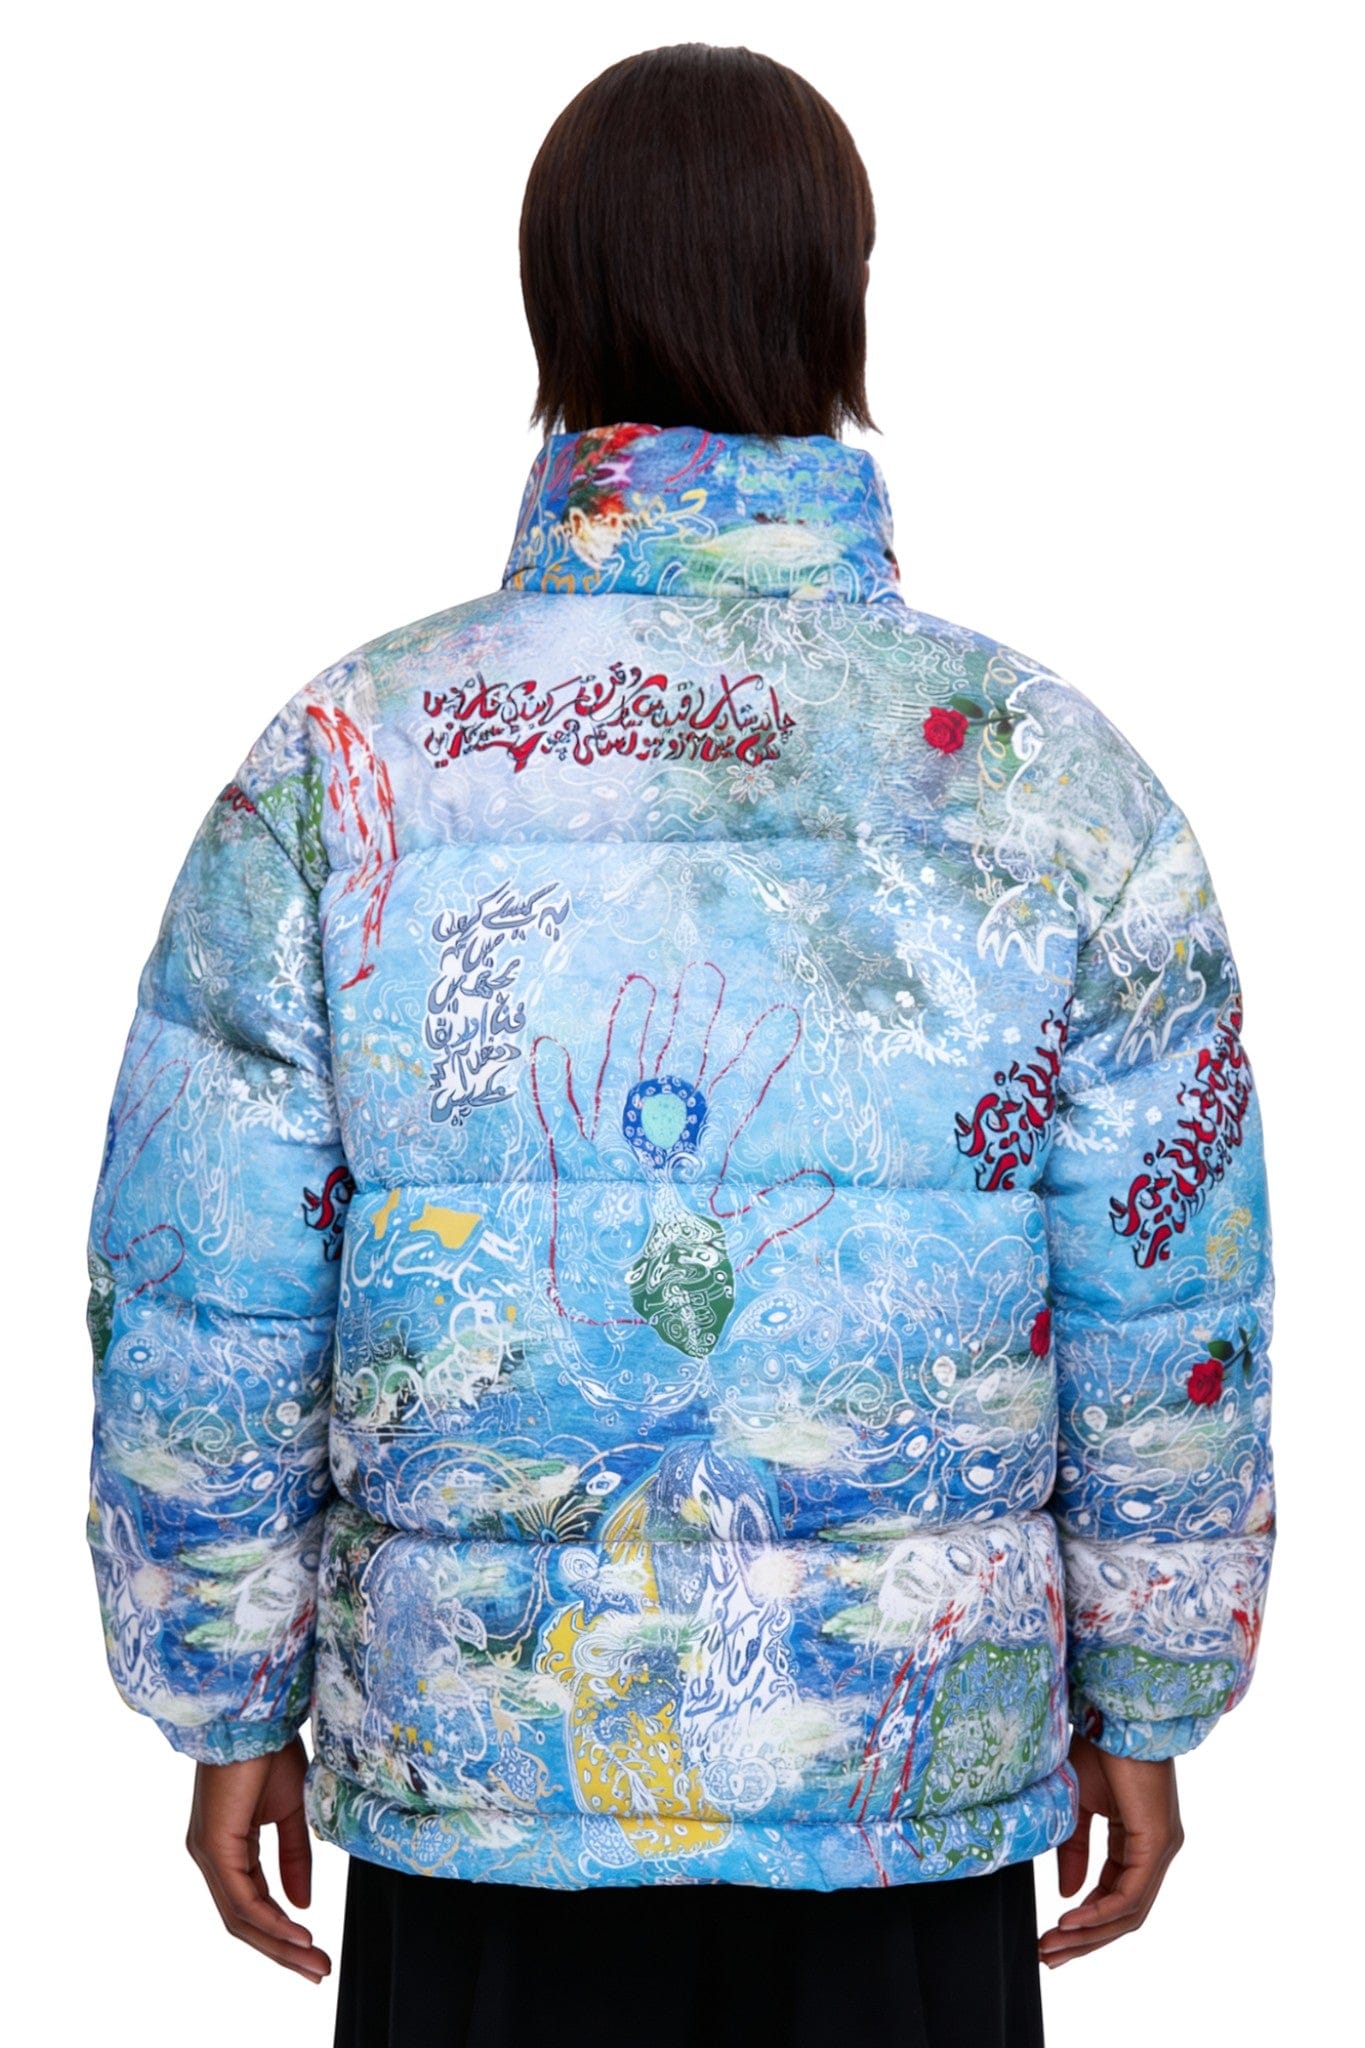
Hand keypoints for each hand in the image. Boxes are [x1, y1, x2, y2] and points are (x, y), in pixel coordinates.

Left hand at [185, 1737, 331, 1982]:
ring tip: (313, 1961)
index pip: (252, 1904)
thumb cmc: (269, 1751)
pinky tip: (296, 1932)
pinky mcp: (214, 1846)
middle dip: (282, 1951)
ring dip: (279, 1944)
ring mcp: (208, 1853)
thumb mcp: (291, 1811)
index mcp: (227, 1847)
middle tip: (318, 1972)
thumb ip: (294, 1857)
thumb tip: (302, 1903)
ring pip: (241, 1917)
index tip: (315, 1951)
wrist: (255, 1715)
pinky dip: (270, 1920)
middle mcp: (210, 1856)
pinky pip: (241, 1898)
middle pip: (244, 1921)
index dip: (282, 1933)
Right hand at [1038, 1731, 1183, 1966]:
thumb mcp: (1076, 1803)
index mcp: (1138, 1840)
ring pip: (1129, 1911)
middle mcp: (1156, 1850)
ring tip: (1055, 1944)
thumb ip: (1074, 1849)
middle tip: (1048, 1956)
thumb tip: (1068, 1894)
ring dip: (1090, 1933)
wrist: (1115, 1711)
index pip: (1114, 1897)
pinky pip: (1131, 1892)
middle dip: (1084, 1940)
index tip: (1049, 1937)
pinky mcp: (1158, 1841)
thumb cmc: (1098, 1746)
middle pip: (1123, 1914)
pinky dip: (1101, 1911)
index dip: (1083, 1922)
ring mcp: (1161, 1847)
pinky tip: (1073, 1919)